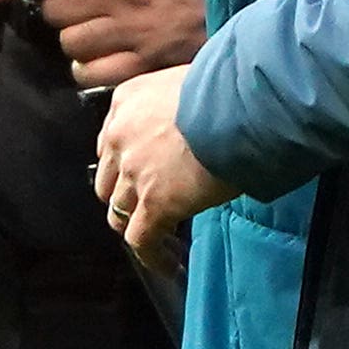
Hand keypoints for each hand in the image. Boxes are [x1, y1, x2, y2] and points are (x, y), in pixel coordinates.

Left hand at [0, 0, 204, 86]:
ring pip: (71, 43)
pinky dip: (87, 68)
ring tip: (90, 27)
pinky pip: (94, 74)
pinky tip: (101, 57)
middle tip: (73, 0)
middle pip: (57, 9)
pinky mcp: (149, 62)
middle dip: (55, 6)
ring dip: (72, 36)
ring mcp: (134, 31)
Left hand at [93, 66, 233, 270]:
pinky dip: (152, 256)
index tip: (143, 176)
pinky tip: (169, 265)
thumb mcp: (188, 83)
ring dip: (139, 226)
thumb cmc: (228, 88)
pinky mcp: (154, 203)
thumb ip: (176, 104)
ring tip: (162, 240)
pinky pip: (141, 240)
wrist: (240, 106)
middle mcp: (120, 136)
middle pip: (109, 179)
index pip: (112, 142)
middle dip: (127, 195)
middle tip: (150, 208)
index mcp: (126, 102)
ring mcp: (134, 172)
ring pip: (119, 212)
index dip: (126, 164)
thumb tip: (193, 120)